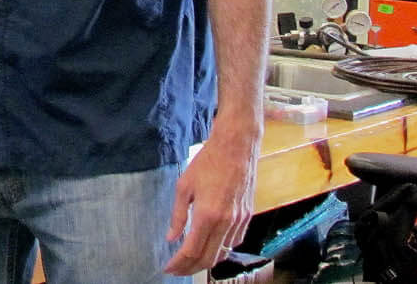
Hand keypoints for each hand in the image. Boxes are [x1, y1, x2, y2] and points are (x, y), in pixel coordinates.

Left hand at [164, 131, 257, 274]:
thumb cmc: (207, 162)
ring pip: (223, 253)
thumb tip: (172, 238)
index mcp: (206, 214)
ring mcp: (239, 220)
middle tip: (177, 269)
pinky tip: (211, 245)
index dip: (179, 264)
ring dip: (206, 261)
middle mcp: (225, 222)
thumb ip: (178, 216)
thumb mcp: (184, 186)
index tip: (168, 268)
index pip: (191, 251)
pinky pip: (234, 242)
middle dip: (190, 269)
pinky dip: (222, 249)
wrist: (236, 146)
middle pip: (208, 259)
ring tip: (191, 261)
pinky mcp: (247, 216)